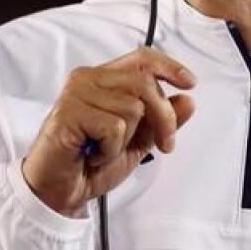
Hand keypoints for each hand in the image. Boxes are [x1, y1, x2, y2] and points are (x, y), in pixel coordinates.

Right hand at [21, 47, 196, 216]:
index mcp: (103, 79)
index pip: (141, 58)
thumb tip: (188, 101)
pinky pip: (114, 127)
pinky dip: (111, 150)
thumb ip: (162, 121)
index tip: (190, 83)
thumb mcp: (138, 142)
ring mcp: (77, 93)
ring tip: (105, 150)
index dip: (169, 66)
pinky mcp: (69, 112)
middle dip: (164, 118)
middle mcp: (88, 79)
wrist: (60, 191)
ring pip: (132, 107)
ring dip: (127, 140)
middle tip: (165, 146)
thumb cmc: (91, 163)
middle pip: (145, 83)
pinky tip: (93, 155)